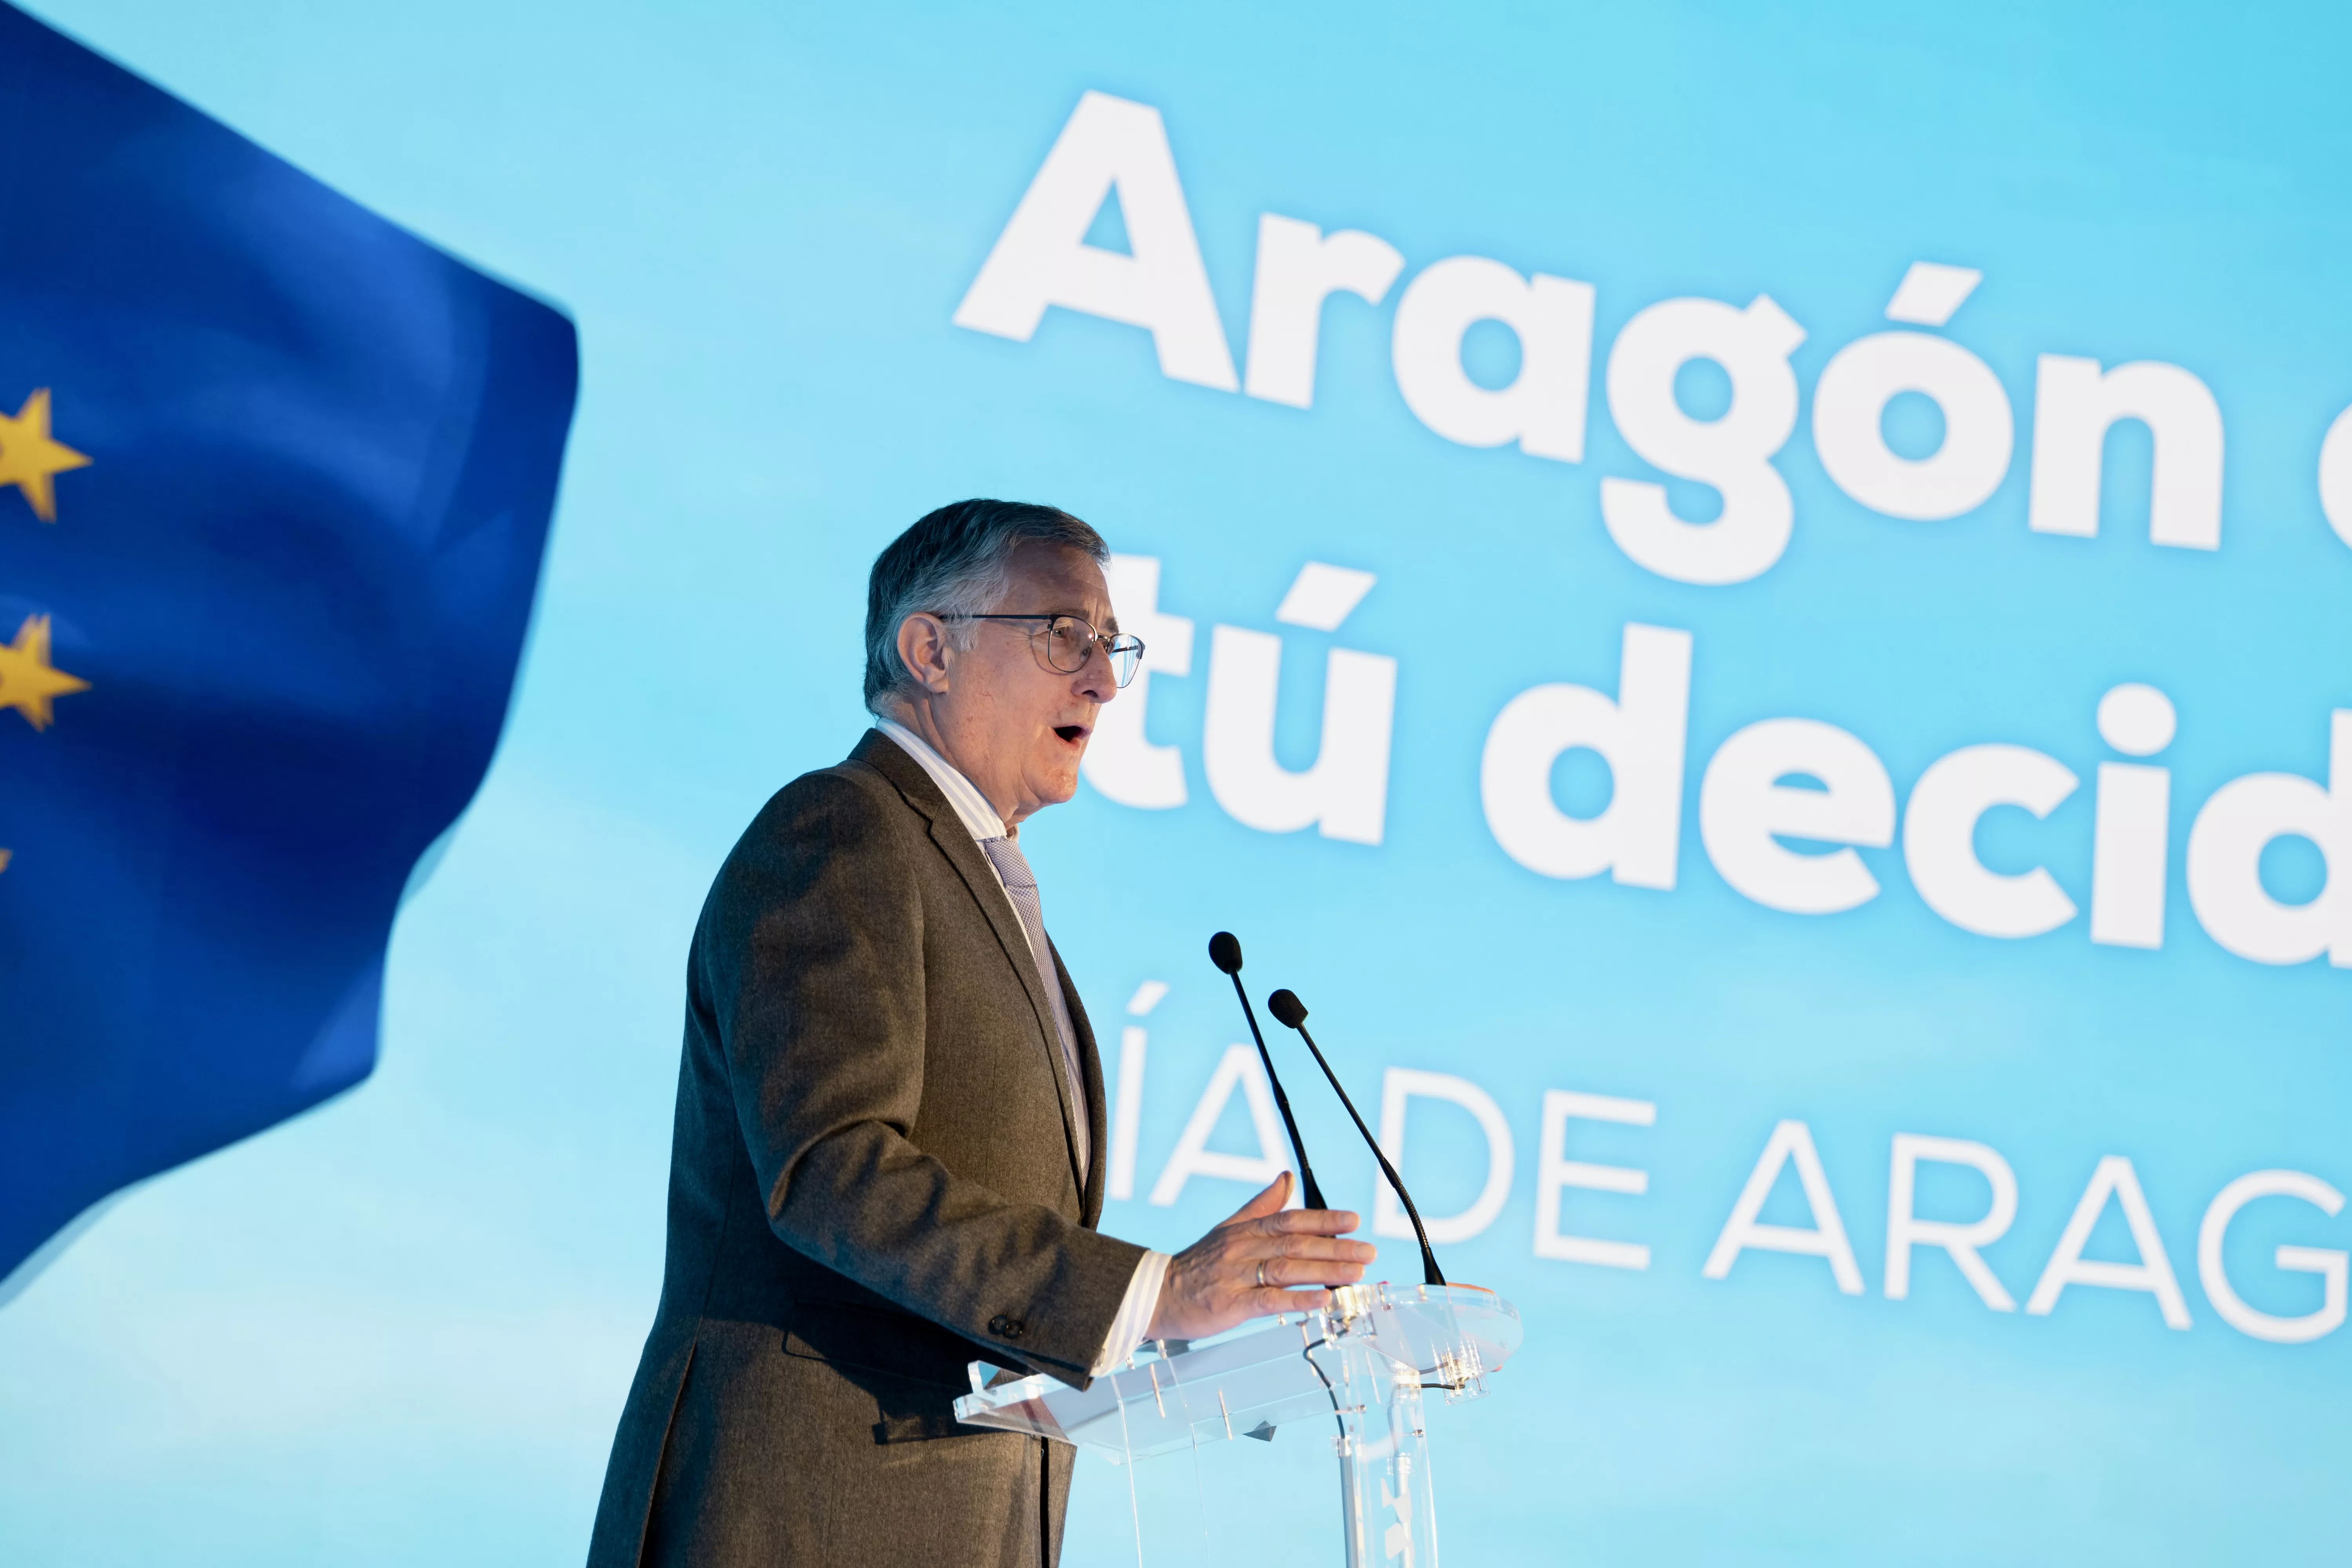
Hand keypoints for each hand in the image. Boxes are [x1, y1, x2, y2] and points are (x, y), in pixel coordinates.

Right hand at [1143, 1171, 1377, 1341]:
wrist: (1158, 1294)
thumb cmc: (1198, 1263)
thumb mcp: (1228, 1227)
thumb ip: (1261, 1205)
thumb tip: (1287, 1177)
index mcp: (1245, 1230)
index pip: (1290, 1219)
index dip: (1324, 1219)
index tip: (1354, 1221)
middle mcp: (1242, 1248)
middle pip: (1295, 1244)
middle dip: (1335, 1247)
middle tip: (1368, 1252)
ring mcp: (1236, 1276)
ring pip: (1287, 1269)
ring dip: (1325, 1271)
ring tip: (1356, 1273)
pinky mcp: (1230, 1304)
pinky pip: (1269, 1300)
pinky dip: (1298, 1299)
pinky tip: (1322, 1300)